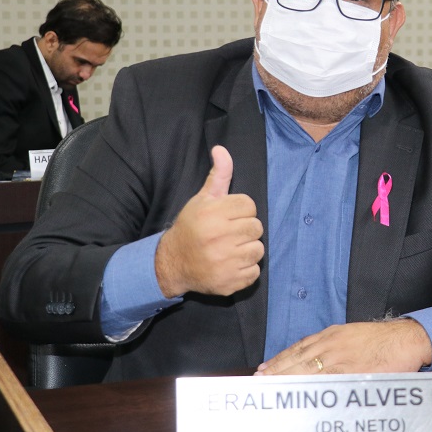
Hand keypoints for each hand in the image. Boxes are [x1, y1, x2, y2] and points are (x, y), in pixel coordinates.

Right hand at [154, 145, 263, 297]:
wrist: (172, 263)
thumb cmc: (191, 227)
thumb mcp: (202, 199)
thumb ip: (218, 176)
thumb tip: (221, 149)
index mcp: (212, 214)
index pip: (249, 206)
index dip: (241, 210)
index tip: (229, 217)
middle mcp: (219, 238)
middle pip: (256, 227)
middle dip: (246, 229)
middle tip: (230, 234)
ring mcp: (224, 262)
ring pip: (258, 250)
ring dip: (248, 249)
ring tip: (231, 249)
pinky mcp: (229, 282)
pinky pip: (254, 272)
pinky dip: (246, 269)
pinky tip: (231, 264)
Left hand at [254, 319, 431, 375]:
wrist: (405, 339)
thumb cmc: (381, 340)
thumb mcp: (351, 335)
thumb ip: (333, 345)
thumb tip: (315, 358)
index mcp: (330, 335)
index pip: (297, 348)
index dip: (280, 359)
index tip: (265, 368)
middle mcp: (330, 344)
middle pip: (296, 359)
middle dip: (276, 370)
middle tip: (259, 380)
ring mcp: (339, 357)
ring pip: (305, 369)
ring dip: (285, 378)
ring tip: (270, 387)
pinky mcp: (349, 370)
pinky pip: (324, 380)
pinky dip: (308, 386)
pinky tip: (297, 392)